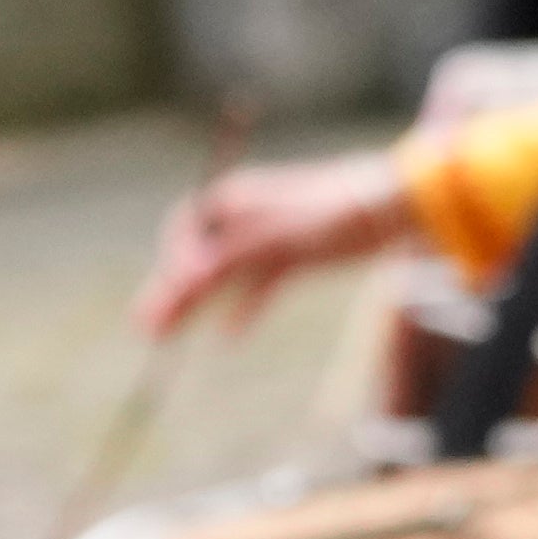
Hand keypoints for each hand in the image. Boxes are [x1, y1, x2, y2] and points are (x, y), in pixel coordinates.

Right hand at [135, 150, 412, 338]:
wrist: (391, 208)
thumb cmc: (331, 213)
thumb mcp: (275, 238)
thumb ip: (228, 259)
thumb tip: (184, 280)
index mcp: (235, 201)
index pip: (185, 231)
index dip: (172, 263)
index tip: (170, 296)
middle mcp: (247, 218)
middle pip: (199, 257)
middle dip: (172, 292)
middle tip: (146, 329)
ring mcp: (270, 238)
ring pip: (224, 277)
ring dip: (197, 306)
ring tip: (168, 336)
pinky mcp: (294, 257)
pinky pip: (258, 288)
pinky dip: (243, 310)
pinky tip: (229, 337)